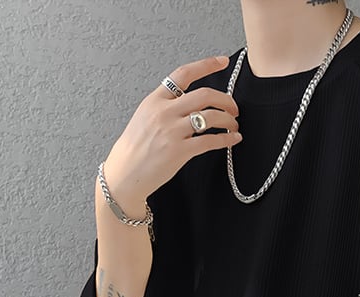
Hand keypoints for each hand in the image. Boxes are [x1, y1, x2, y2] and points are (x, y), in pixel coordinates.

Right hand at [103, 54, 242, 209]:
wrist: (126, 172)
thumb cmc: (136, 147)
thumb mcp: (145, 116)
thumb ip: (166, 106)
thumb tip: (190, 102)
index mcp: (155, 99)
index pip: (183, 74)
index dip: (206, 65)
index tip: (222, 62)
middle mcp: (164, 112)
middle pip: (204, 95)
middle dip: (226, 100)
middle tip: (234, 108)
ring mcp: (172, 131)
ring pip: (211, 117)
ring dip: (229, 120)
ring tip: (234, 125)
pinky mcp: (180, 151)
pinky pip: (211, 141)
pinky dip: (227, 139)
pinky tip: (233, 139)